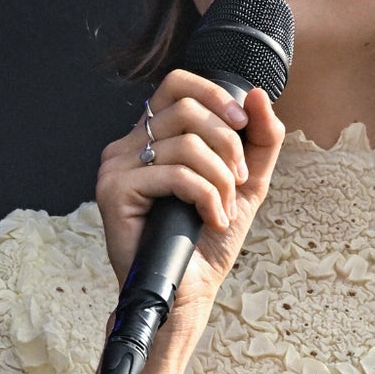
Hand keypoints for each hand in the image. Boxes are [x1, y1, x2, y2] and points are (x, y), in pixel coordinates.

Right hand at [95, 71, 285, 336]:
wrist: (189, 290)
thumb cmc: (209, 238)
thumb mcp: (246, 182)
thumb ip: (260, 139)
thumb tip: (259, 95)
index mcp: (152, 136)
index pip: (176, 84)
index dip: (214, 95)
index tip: (242, 123)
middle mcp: (128, 145)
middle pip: (186, 110)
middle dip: (227, 145)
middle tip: (237, 181)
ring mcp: (116, 167)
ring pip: (184, 143)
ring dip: (220, 179)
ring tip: (223, 209)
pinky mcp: (114, 192)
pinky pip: (175, 174)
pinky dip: (206, 197)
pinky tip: (210, 219)